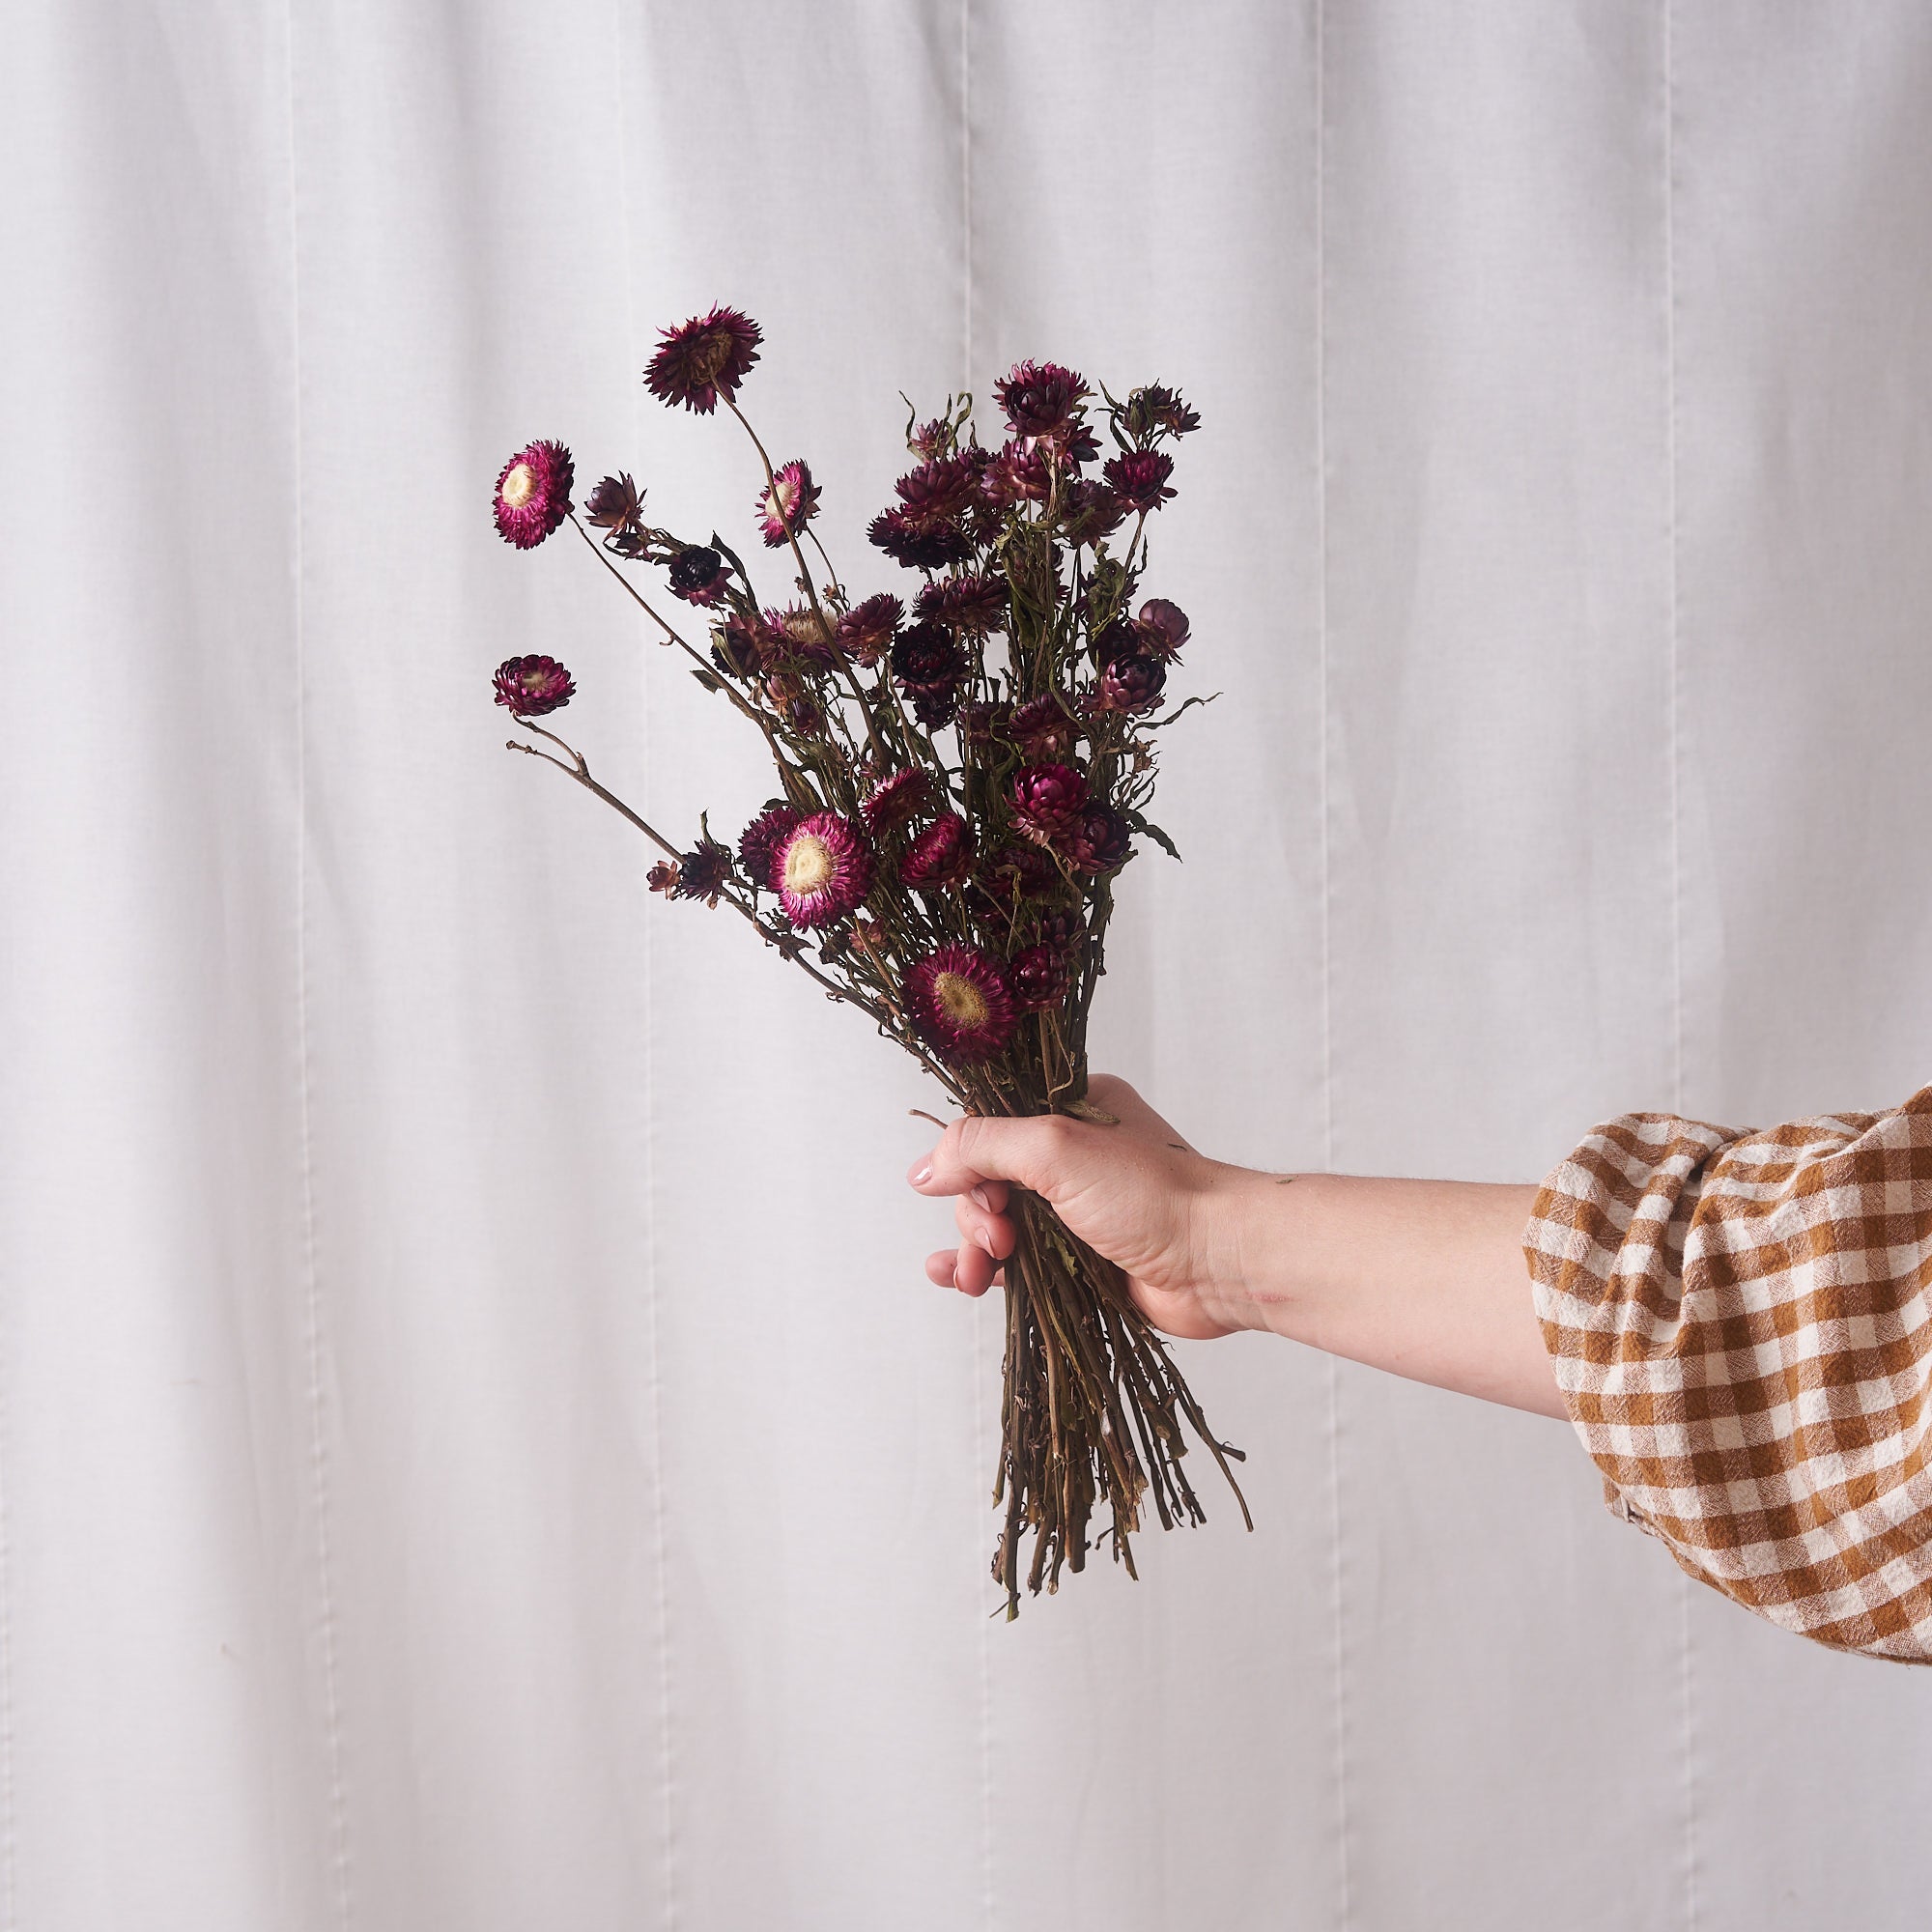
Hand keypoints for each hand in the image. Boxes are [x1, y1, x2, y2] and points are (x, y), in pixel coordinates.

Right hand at [906, 1074, 1255, 1340]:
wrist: (1219, 1262)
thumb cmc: (1152, 1195)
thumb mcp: (1056, 1148)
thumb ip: (983, 1145)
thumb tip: (924, 1169)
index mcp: (1072, 1110)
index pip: (991, 1125)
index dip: (967, 1161)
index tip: (969, 1192)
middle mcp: (1073, 1156)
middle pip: (987, 1179)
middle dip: (975, 1214)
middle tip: (998, 1241)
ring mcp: (1077, 1210)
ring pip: (998, 1224)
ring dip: (973, 1247)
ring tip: (974, 1277)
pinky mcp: (1082, 1260)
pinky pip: (1018, 1263)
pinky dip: (986, 1270)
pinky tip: (961, 1282)